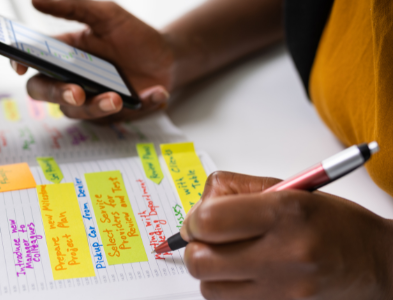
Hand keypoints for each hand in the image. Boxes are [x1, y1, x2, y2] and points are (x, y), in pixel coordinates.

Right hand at [11, 0, 173, 122]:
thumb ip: (72, 7)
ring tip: (117, 97)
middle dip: (57, 94)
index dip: (19, 63)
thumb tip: (35, 0)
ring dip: (95, 107)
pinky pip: (113, 119)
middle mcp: (70, 79)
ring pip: (76, 112)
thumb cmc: (134, 36)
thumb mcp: (106, 15)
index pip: (32, 60)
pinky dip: (137, 106)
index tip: (21, 66)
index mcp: (64, 54)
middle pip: (45, 92)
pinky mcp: (109, 115)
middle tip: (77, 93)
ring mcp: (88, 100)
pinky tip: (154, 92)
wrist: (169, 59)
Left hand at [180, 171, 392, 299]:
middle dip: (196, 247)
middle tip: (208, 240)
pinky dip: (228, 289)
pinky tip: (245, 274)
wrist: (377, 262)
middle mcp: (285, 254)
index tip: (198, 220)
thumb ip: (236, 191)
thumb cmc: (332, 222)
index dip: (194, 220)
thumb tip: (196, 210)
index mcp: (285, 213)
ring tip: (231, 257)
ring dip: (210, 272)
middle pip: (202, 260)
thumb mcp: (289, 190)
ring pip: (209, 288)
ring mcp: (284, 290)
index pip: (209, 221)